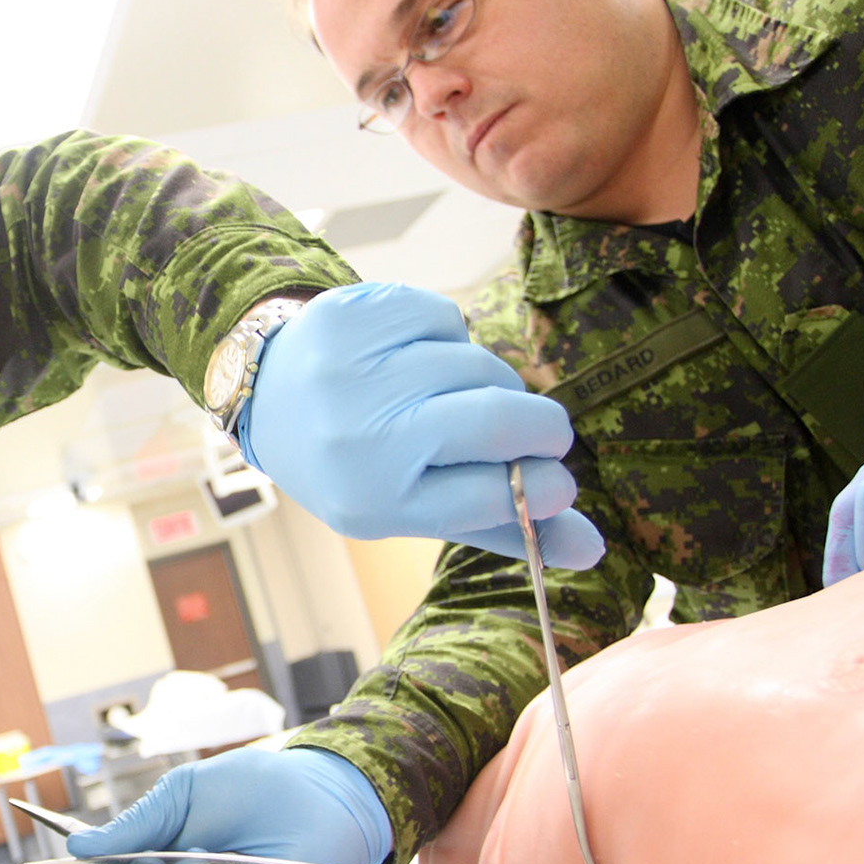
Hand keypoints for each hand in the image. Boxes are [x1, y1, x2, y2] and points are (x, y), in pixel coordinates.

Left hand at [241, 282, 602, 568]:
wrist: (270, 394)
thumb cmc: (357, 462)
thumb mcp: (412, 507)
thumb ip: (500, 527)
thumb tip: (593, 549)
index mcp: (372, 501)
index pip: (491, 496)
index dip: (544, 489)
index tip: (560, 482)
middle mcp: (358, 437)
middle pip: (496, 420)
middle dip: (542, 427)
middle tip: (545, 432)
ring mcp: (351, 370)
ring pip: (479, 365)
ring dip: (490, 383)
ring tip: (456, 398)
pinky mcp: (351, 315)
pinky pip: (447, 318)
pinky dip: (450, 338)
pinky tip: (419, 357)